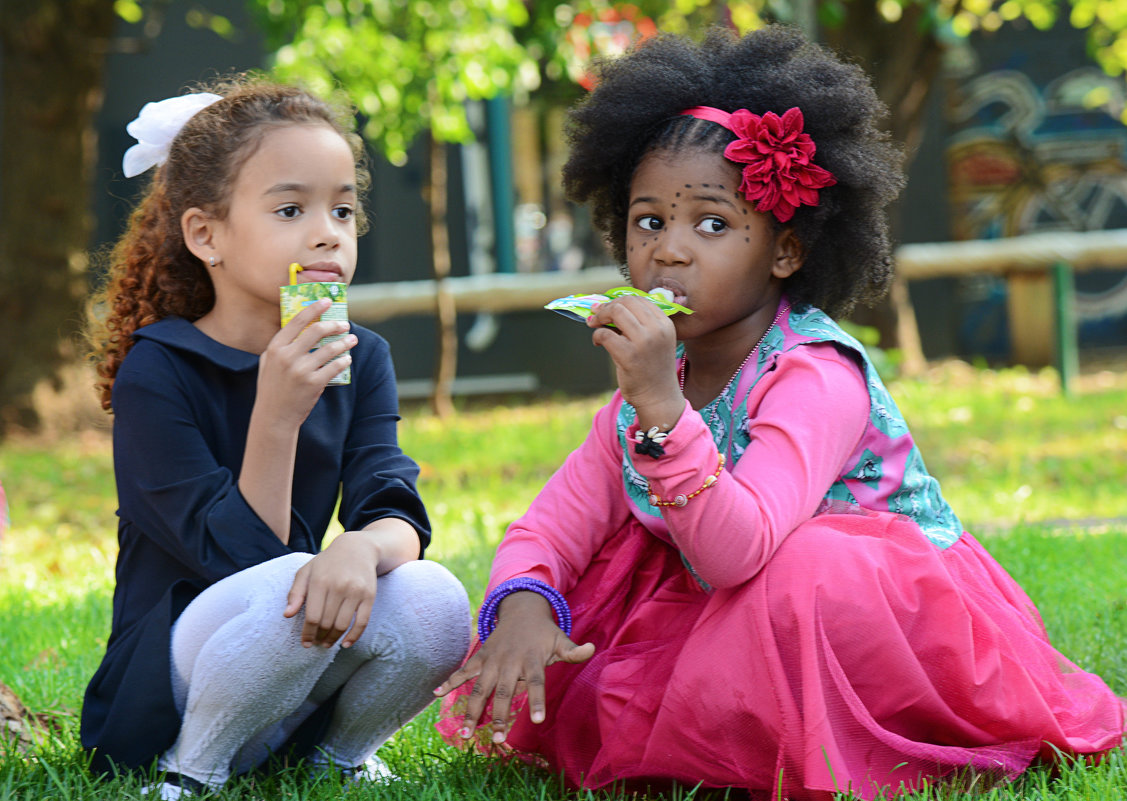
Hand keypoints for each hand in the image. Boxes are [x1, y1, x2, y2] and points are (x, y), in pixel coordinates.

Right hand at [256, 299, 355, 428]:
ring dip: (344, 342)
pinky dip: (344, 360)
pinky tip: (347, 358)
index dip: (314, 308)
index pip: (297, 321)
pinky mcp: (313, 383)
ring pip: (330, 349)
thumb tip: (299, 325)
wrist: (274, 416)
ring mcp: (301, 370)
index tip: (327, 301)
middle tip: (345, 324)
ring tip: (352, 340)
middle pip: (317, 331)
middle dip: (335, 324)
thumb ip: (281, 345)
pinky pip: (335, 367)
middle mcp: (287, 356)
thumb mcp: (268, 363)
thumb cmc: (272, 388)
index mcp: (275, 348)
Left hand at [283, 530, 380, 647]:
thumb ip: (295, 592)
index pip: (312, 616)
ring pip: (343, 625)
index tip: (305, 643)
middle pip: (327, 622)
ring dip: (334, 639)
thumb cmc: (327, 563)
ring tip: (327, 643)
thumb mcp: (306, 572)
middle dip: (319, 637)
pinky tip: (346, 644)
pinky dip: (354, 636)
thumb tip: (287, 615)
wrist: (358, 549)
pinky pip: (362, 622)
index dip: (308, 633)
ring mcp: (356, 591)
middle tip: (316, 643)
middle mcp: (338, 586)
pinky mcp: (369, 595)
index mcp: (320, 581)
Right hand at [434, 591, 594, 742]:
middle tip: (497, 739)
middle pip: (504, 691)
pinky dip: (449, 680)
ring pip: (480, 688)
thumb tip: (593, 649)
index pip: (536, 682)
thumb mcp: (560, 639)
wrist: (521, 608)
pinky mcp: (480, 657)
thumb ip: (574, 650)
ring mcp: (492, 659)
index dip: (537, 700)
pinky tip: (435, 693)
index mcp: (532, 659)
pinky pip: (463, 670)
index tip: (538, 720)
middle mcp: (510, 661)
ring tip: (466, 734)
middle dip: (499, 716)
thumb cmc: (543, 632)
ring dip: (472, 710)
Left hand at [587, 295, 683, 430]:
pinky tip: (598, 343)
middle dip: (606, 307)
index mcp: (665, 323)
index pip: (638, 299)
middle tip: (596, 315)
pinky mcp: (629, 355)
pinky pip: (605, 334)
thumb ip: (639, 323)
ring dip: (599, 317)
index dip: (618, 301)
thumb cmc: (652, 368)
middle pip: (626, 302)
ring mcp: (644, 342)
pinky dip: (597, 335)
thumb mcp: (654, 341)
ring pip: (616, 312)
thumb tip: (607, 306)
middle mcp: (657, 330)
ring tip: (594, 325)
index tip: (606, 308)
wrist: (658, 397)